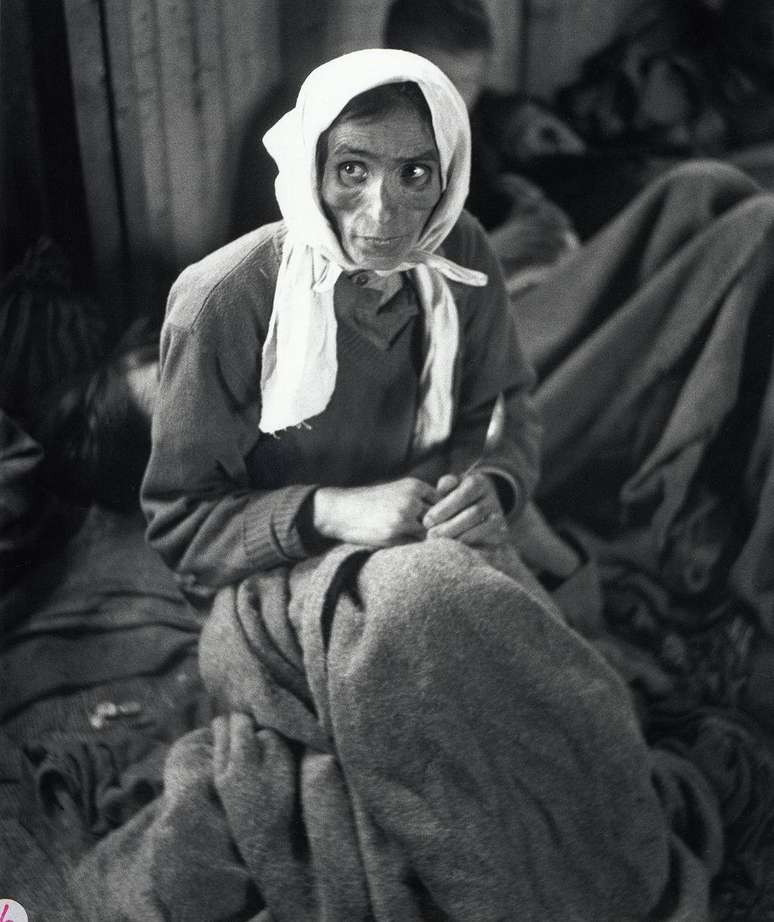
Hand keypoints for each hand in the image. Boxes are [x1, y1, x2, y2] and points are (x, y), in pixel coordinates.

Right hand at [313, 477, 436, 546]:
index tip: (441, 524)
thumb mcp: (397, 491)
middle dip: (440, 529)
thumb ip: (420, 499)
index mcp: (414, 486)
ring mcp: (403, 517)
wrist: (342, 510)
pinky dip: (416, 549)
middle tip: (437, 539)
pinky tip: (409, 548)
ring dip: (429, 541)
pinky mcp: (393, 535)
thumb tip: (448, 513)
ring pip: (430, 534)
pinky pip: (416, 545)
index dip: (444, 515)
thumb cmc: (371, 502)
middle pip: (440, 519)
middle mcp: (411, 499)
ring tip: (424, 546)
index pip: (444, 503)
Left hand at [422, 472, 508, 546]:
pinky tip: (456, 551)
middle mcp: (492, 499)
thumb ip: (446, 484)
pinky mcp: (501, 534)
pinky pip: (489, 542)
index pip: (464, 494)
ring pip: (481, 529)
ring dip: (459, 538)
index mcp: (479, 483)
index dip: (444, 509)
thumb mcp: (452, 486)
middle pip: (473, 514)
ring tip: (440, 544)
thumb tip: (442, 488)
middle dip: (450, 526)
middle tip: (431, 535)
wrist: (481, 505)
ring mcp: (499, 517)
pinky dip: (471, 547)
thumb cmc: (457, 496)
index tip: (427, 521)